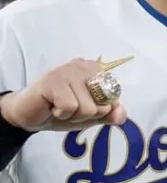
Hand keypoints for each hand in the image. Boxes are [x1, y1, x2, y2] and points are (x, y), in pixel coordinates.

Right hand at [0, 59, 127, 131]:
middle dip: (86, 115)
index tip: (82, 105)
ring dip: (73, 116)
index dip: (99, 110)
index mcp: (97, 71)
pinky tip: (52, 106)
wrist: (31, 116)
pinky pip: (71, 107)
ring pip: (88, 108)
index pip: (115, 98)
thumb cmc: (62, 111)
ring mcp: (69, 70)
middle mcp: (85, 66)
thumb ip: (111, 114)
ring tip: (59, 107)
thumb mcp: (92, 116)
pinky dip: (62, 114)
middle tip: (68, 108)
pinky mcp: (53, 80)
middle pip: (104, 105)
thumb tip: (120, 111)